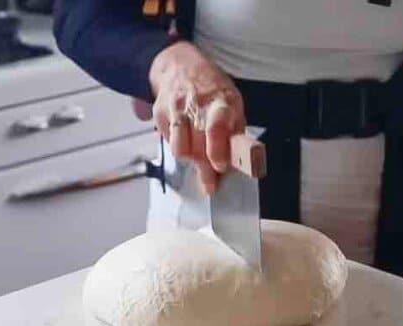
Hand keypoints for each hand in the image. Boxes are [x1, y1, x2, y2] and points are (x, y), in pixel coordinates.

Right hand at [149, 41, 246, 192]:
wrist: (179, 65)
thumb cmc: (211, 89)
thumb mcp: (232, 103)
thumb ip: (235, 131)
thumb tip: (241, 160)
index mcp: (221, 102)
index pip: (217, 129)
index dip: (218, 152)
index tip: (221, 167)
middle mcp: (197, 105)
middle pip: (199, 146)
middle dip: (206, 169)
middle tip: (211, 184)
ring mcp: (177, 110)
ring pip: (180, 149)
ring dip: (191, 159)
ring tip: (198, 158)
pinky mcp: (160, 114)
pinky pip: (169, 142)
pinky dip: (179, 148)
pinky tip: (186, 142)